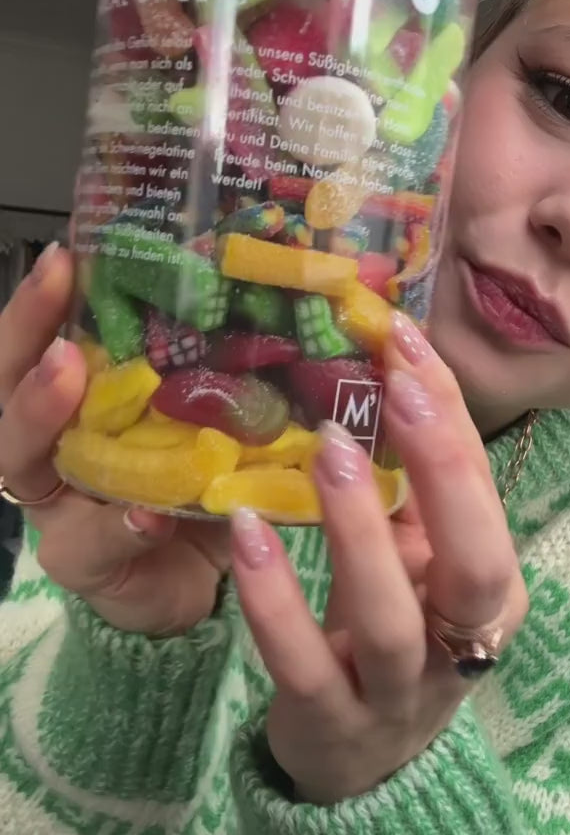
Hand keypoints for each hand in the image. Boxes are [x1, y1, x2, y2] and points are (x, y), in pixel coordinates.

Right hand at [0, 245, 229, 633]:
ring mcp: (56, 504)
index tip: (64, 256)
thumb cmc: (201, 484)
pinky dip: (120, 525)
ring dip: (45, 414)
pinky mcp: (81, 562)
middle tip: (63, 317)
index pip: (39, 341)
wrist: (205, 578)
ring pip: (23, 458)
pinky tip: (146, 512)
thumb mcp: (208, 420)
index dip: (38, 303)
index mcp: (78, 402)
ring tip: (69, 375)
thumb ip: (217, 373)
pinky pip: (89, 542)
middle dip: (27, 344)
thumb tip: (277, 297)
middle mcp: (51, 446)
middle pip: (7, 389)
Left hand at [231, 315, 528, 804]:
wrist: (367, 771)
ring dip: (359, 532)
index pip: (486, 496)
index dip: (451, 419)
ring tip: (327, 452)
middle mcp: (461, 643)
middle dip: (444, 471)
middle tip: (394, 387)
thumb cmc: (396, 637)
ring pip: (394, 620)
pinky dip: (276, 599)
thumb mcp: (416, 566)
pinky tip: (245, 531)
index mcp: (492, 591)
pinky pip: (305, 664)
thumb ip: (412, 490)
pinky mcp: (331, 725)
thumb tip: (384, 373)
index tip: (405, 340)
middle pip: (478, 564)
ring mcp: (398, 692)